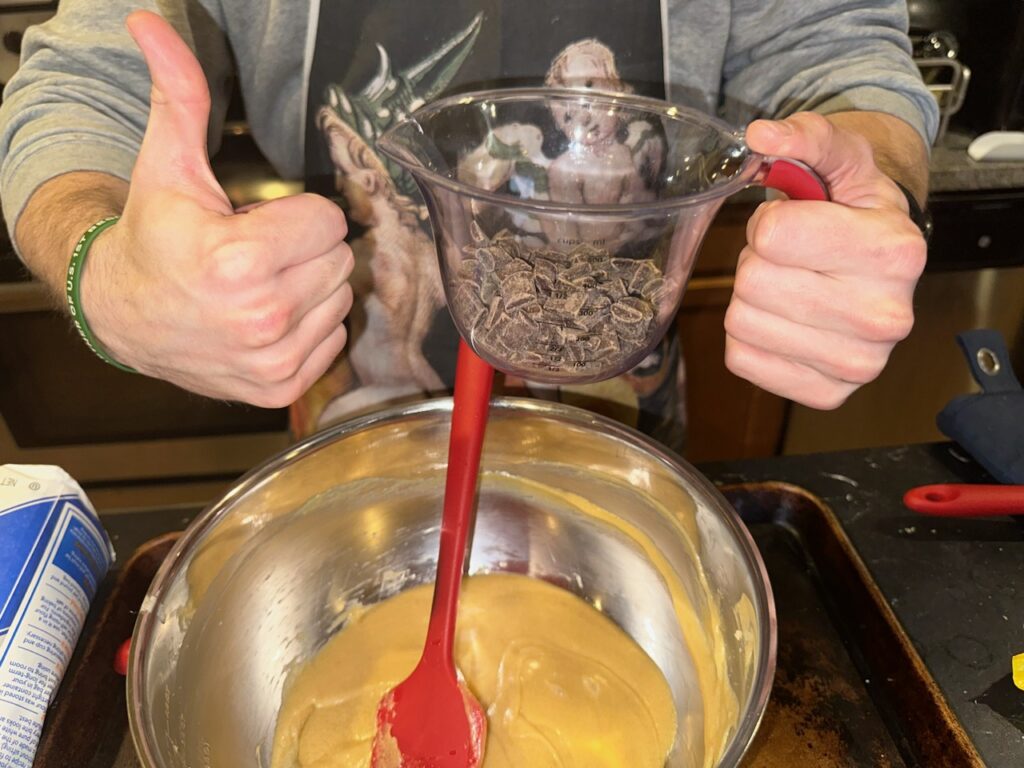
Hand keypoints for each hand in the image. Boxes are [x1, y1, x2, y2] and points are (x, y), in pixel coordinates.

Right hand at [83, 11, 352, 406]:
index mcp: (240, 261)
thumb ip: (179, 97)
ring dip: (311, 288)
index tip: (257, 223)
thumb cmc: (154, 238)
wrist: (125, 315)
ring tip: (258, 288)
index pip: (329, 221)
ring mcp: (273, 358)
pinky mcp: (281, 386)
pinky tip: (266, 320)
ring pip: (342, 299)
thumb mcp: (167, 165)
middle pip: (341, 260)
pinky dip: (310, 327)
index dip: (297, 215)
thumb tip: (153, 25)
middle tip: (258, 256)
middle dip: (306, 250)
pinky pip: (335, 340)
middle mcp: (262, 318)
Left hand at [725, 112, 925, 408]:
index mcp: (894, 251)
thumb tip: (761, 135)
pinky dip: (750, 336)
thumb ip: (804, 135)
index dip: (770, 222)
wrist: (881, 262)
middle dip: (759, 260)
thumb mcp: (840, 157)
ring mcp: (860, 364)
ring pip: (742, 323)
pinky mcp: (827, 394)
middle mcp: (886, 317)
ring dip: (752, 299)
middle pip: (752, 282)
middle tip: (792, 257)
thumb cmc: (854, 208)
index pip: (773, 235)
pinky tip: (785, 320)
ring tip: (791, 283)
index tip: (799, 222)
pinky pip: (741, 359)